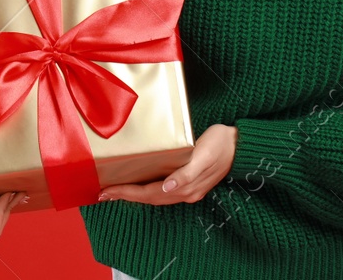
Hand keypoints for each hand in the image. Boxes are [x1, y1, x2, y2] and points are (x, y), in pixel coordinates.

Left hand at [96, 123, 236, 205]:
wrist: (239, 144)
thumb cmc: (220, 144)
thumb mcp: (204, 156)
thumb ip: (187, 174)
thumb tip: (168, 188)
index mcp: (186, 187)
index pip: (149, 193)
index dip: (127, 193)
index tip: (107, 192)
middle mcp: (185, 192)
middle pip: (148, 198)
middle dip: (125, 196)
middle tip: (102, 194)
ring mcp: (187, 189)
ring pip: (154, 196)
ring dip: (133, 195)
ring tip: (115, 191)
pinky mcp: (189, 182)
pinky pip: (161, 190)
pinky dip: (145, 190)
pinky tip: (138, 185)